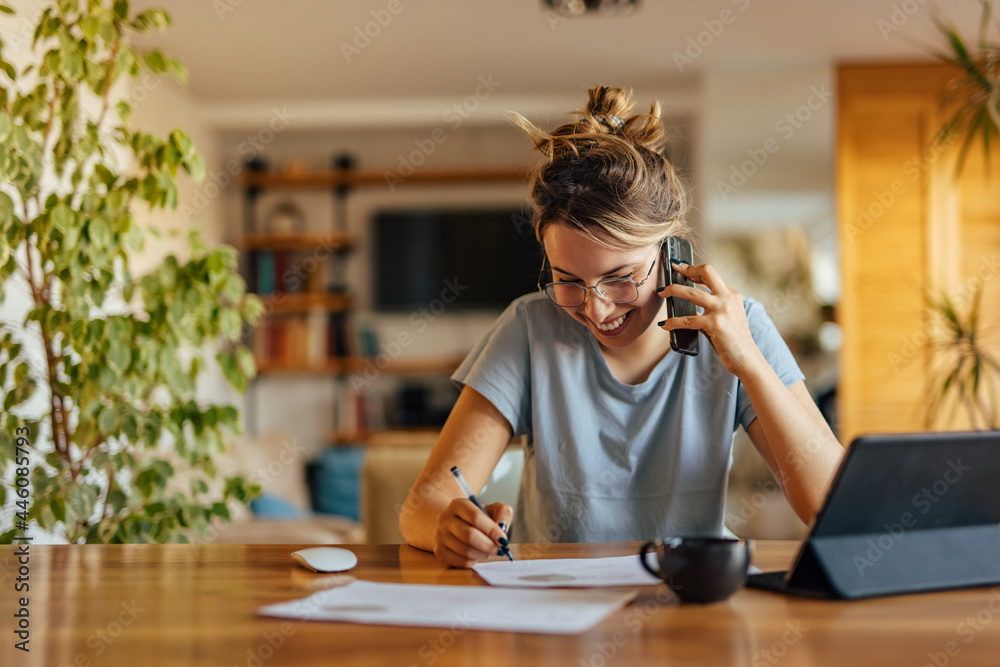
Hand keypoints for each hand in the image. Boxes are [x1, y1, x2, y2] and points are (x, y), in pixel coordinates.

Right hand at [434, 499, 512, 567]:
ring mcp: (440, 535)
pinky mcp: (440, 551)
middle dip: (488, 545)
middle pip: (469, 535)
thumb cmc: (478, 519)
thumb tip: (502, 527)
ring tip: (488, 551)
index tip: (502, 538)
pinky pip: (460, 561)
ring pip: (465, 550)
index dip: (492, 530)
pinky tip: (476, 555)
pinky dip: (473, 561)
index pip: (475, 517)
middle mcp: (445, 518)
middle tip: (498, 549)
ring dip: (482, 554)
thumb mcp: (492, 509)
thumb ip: (503, 512)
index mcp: (458, 504)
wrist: (457, 525)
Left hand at [657, 262, 765, 377]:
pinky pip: (687, 319)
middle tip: (673, 269)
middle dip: (687, 269)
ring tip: (662, 292)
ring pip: (692, 293)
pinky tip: (665, 325)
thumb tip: (691, 299)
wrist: (746, 358)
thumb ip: (714, 305)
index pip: (712, 274)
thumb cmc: (734, 340)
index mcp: (732, 295)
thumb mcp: (729, 316)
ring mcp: (721, 310)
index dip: (695, 269)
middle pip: (707, 271)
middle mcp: (728, 298)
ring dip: (674, 290)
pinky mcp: (714, 324)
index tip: (682, 268)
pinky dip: (673, 322)